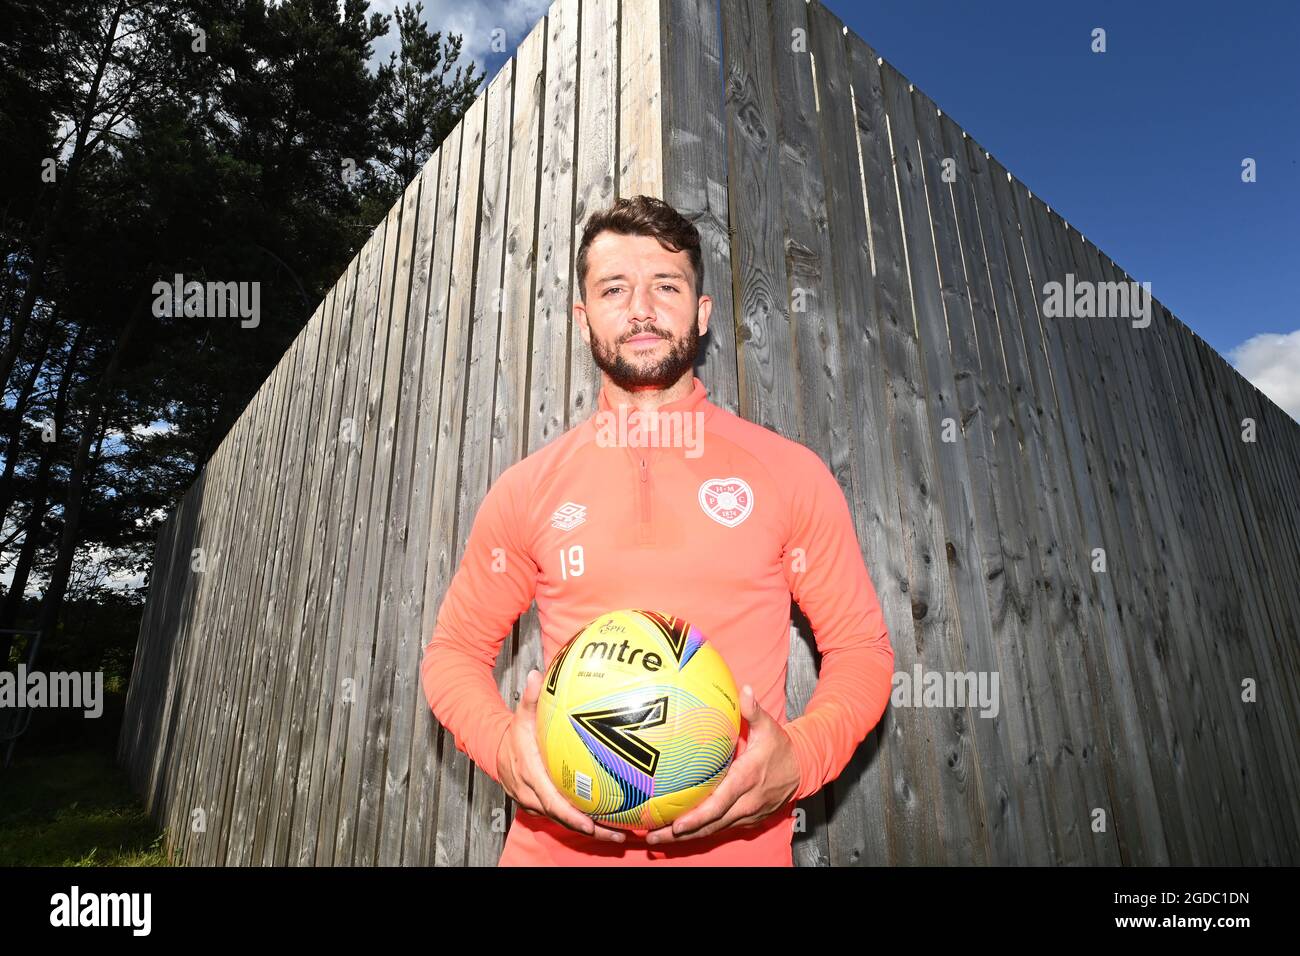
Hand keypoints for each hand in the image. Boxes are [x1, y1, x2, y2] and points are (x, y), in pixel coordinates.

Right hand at [496, 669, 625, 842]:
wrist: (496, 749)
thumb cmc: (514, 733)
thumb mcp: (521, 714)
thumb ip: (530, 697)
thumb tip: (536, 675)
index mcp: (529, 775)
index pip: (551, 801)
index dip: (571, 815)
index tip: (590, 823)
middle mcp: (532, 794)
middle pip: (562, 818)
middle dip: (589, 830)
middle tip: (617, 834)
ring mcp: (536, 802)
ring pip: (564, 821)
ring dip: (591, 830)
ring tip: (619, 834)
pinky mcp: (542, 804)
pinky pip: (564, 815)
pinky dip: (584, 821)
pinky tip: (608, 823)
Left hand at [645, 684, 799, 844]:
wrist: (802, 769)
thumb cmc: (781, 747)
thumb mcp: (770, 727)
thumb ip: (753, 711)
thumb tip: (744, 689)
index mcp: (747, 779)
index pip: (720, 803)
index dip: (698, 816)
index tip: (677, 824)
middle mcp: (746, 802)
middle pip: (711, 824)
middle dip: (681, 834)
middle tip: (652, 836)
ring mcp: (747, 814)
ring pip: (713, 831)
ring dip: (686, 838)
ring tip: (656, 838)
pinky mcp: (746, 820)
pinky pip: (720, 829)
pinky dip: (699, 833)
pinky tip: (677, 834)